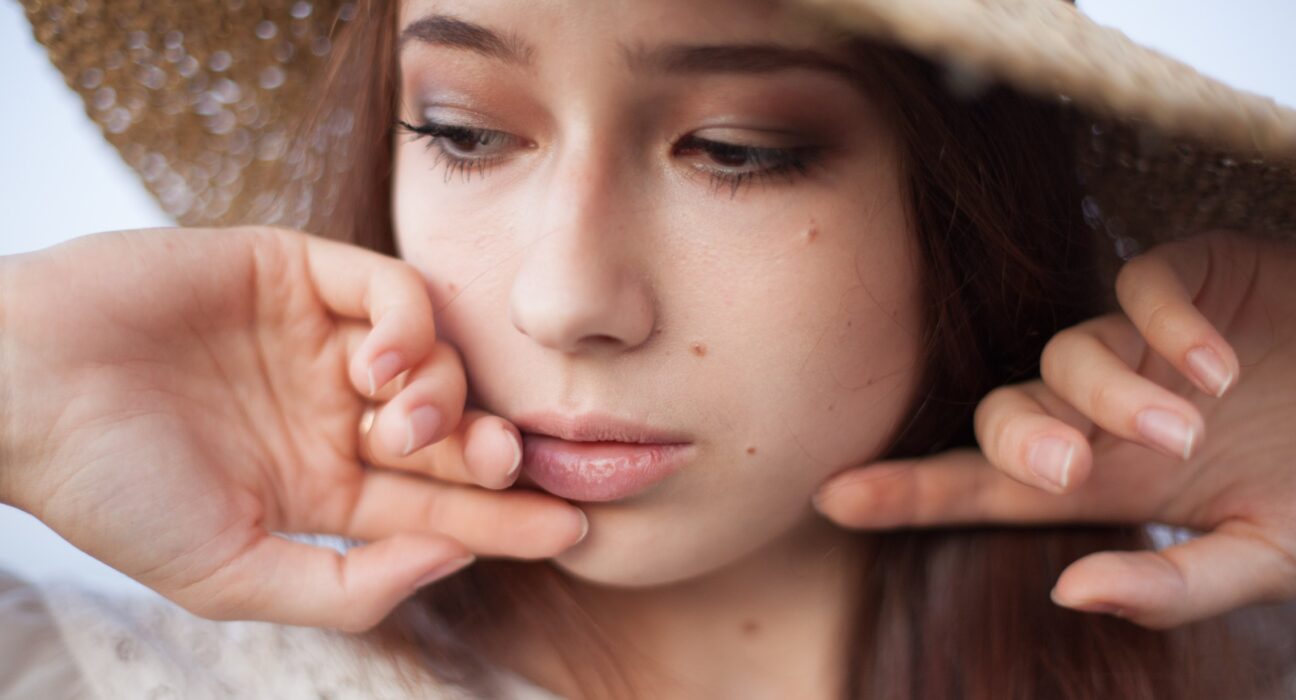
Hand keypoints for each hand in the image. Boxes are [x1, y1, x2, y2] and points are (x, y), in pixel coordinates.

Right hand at [0, 226, 585, 631]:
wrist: (16, 389)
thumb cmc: (110, 490)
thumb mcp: (228, 574)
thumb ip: (346, 586)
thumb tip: (450, 557)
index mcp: (322, 486)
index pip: (437, 506)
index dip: (505, 520)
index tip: (572, 529)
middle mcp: (331, 412)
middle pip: (449, 432)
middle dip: (489, 451)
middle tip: (507, 462)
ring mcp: (317, 340)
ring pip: (433, 357)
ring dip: (443, 389)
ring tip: (408, 414)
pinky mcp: (296, 270)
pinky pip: (388, 287)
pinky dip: (407, 321)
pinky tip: (382, 359)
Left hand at [813, 230, 1295, 628]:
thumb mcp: (1264, 557)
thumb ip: (1175, 585)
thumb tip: (1068, 593)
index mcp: (1106, 479)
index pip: (983, 485)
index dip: (909, 492)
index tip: (832, 499)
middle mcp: (1104, 411)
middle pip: (1004, 415)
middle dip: (1017, 441)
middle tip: (1068, 471)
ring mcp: (1141, 343)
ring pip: (1065, 353)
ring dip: (1109, 394)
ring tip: (1184, 430)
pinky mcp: (1192, 279)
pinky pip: (1143, 288)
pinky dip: (1170, 327)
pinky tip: (1220, 367)